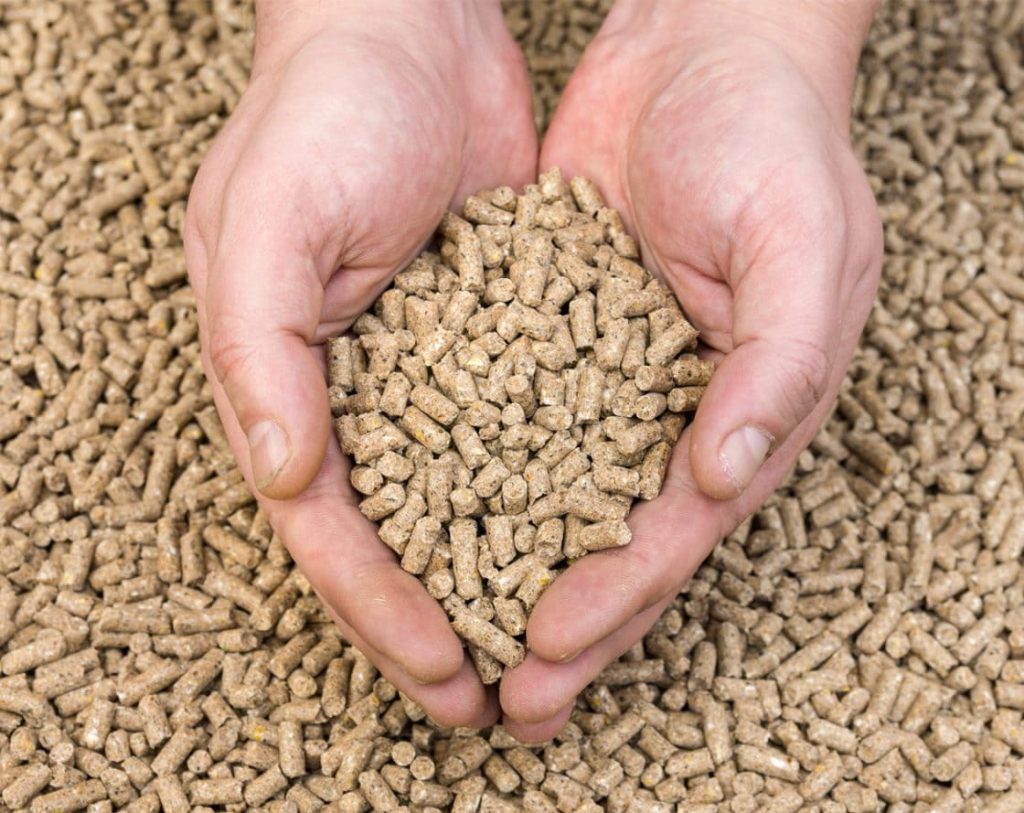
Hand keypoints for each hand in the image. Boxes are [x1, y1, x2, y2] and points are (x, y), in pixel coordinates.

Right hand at [184, 0, 536, 725]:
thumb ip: (258, 350)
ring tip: (541, 649)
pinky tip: (586, 539)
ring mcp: (429, 367)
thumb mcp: (265, 219)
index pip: (326, 522)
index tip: (437, 668)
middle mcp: (353, 390)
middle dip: (433, 621)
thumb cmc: (321, 113)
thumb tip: (279, 476)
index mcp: (284, 380)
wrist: (408, 29)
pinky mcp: (494, 334)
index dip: (375, 604)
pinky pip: (522, 429)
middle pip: (393, 534)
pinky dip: (545, 490)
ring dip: (496, 576)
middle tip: (486, 704)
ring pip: (462, 498)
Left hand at [499, 0, 882, 740]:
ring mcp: (608, 373)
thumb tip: (728, 474)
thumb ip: (779, 361)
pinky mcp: (549, 330)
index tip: (545, 648)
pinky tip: (422, 515)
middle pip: (609, 539)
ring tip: (455, 640)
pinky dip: (470, 469)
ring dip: (505, 568)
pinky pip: (506, 413)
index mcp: (747, 408)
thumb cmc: (775, 138)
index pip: (675, 529)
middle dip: (560, 622)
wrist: (708, 47)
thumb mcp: (802, 242)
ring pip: (548, 492)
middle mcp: (675, 409)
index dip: (614, 597)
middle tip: (503, 702)